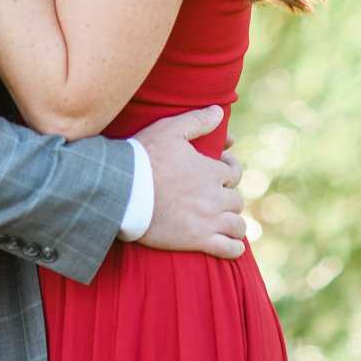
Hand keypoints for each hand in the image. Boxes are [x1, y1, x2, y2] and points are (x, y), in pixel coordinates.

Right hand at [135, 107, 245, 259]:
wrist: (123, 190)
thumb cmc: (143, 157)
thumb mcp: (169, 130)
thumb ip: (196, 121)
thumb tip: (218, 110)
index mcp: (211, 170)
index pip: (233, 173)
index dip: (229, 170)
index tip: (222, 170)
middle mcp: (215, 195)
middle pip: (236, 200)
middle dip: (228, 198)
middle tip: (218, 198)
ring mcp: (208, 220)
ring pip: (237, 225)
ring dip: (234, 224)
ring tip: (226, 223)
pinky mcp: (197, 240)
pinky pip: (228, 249)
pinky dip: (234, 249)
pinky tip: (231, 246)